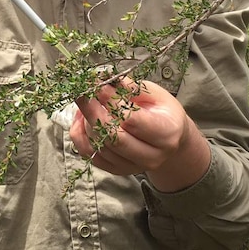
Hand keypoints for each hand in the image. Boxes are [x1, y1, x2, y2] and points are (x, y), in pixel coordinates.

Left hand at [70, 77, 210, 191]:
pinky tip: (81, 117)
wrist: (168, 138)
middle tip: (82, 91)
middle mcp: (151, 156)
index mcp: (166, 133)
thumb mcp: (155, 93)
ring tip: (86, 101)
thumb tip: (105, 80)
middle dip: (93, 111)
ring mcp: (132, 167)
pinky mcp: (116, 170)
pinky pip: (89, 154)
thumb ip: (131, 88)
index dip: (111, 102)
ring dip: (86, 121)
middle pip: (113, 137)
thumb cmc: (162, 111)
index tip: (97, 84)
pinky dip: (80, 135)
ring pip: (99, 145)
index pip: (132, 120)